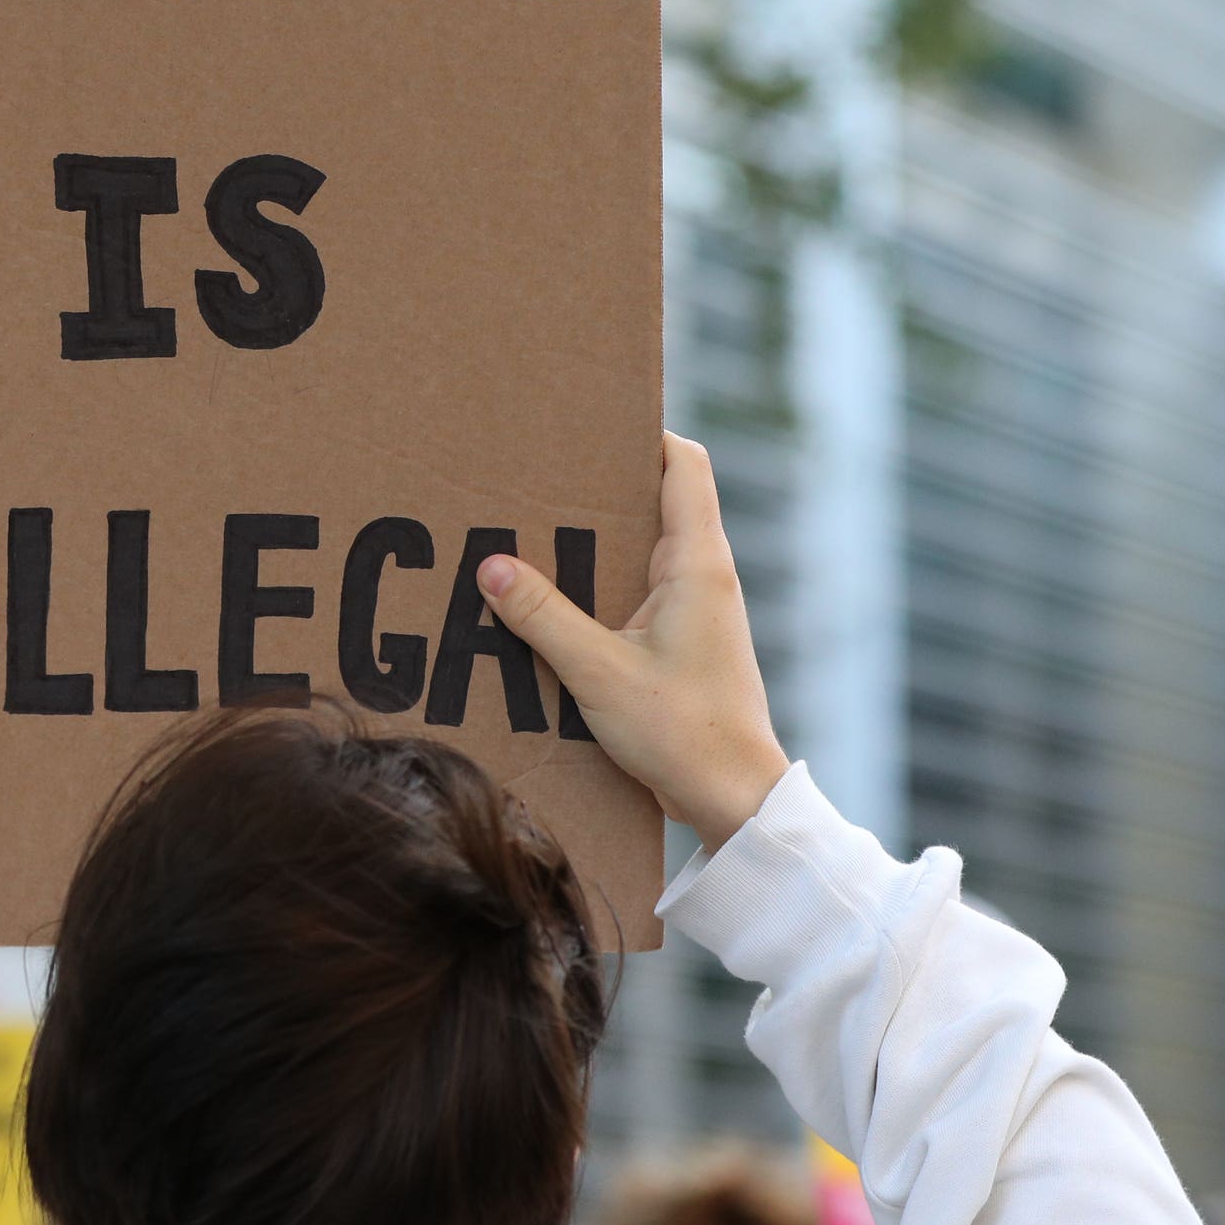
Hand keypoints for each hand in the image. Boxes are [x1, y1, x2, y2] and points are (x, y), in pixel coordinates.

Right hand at [475, 432, 787, 847]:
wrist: (734, 798)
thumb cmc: (682, 732)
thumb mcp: (598, 672)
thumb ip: (543, 616)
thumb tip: (491, 567)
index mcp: (698, 563)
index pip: (684, 464)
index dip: (644, 434)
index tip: (590, 425)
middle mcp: (706, 576)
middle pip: (660, 501)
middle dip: (602, 488)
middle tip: (541, 480)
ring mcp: (700, 611)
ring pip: (647, 552)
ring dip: (598, 544)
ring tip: (536, 539)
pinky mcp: (687, 644)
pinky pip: (642, 594)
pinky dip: (604, 589)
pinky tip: (557, 608)